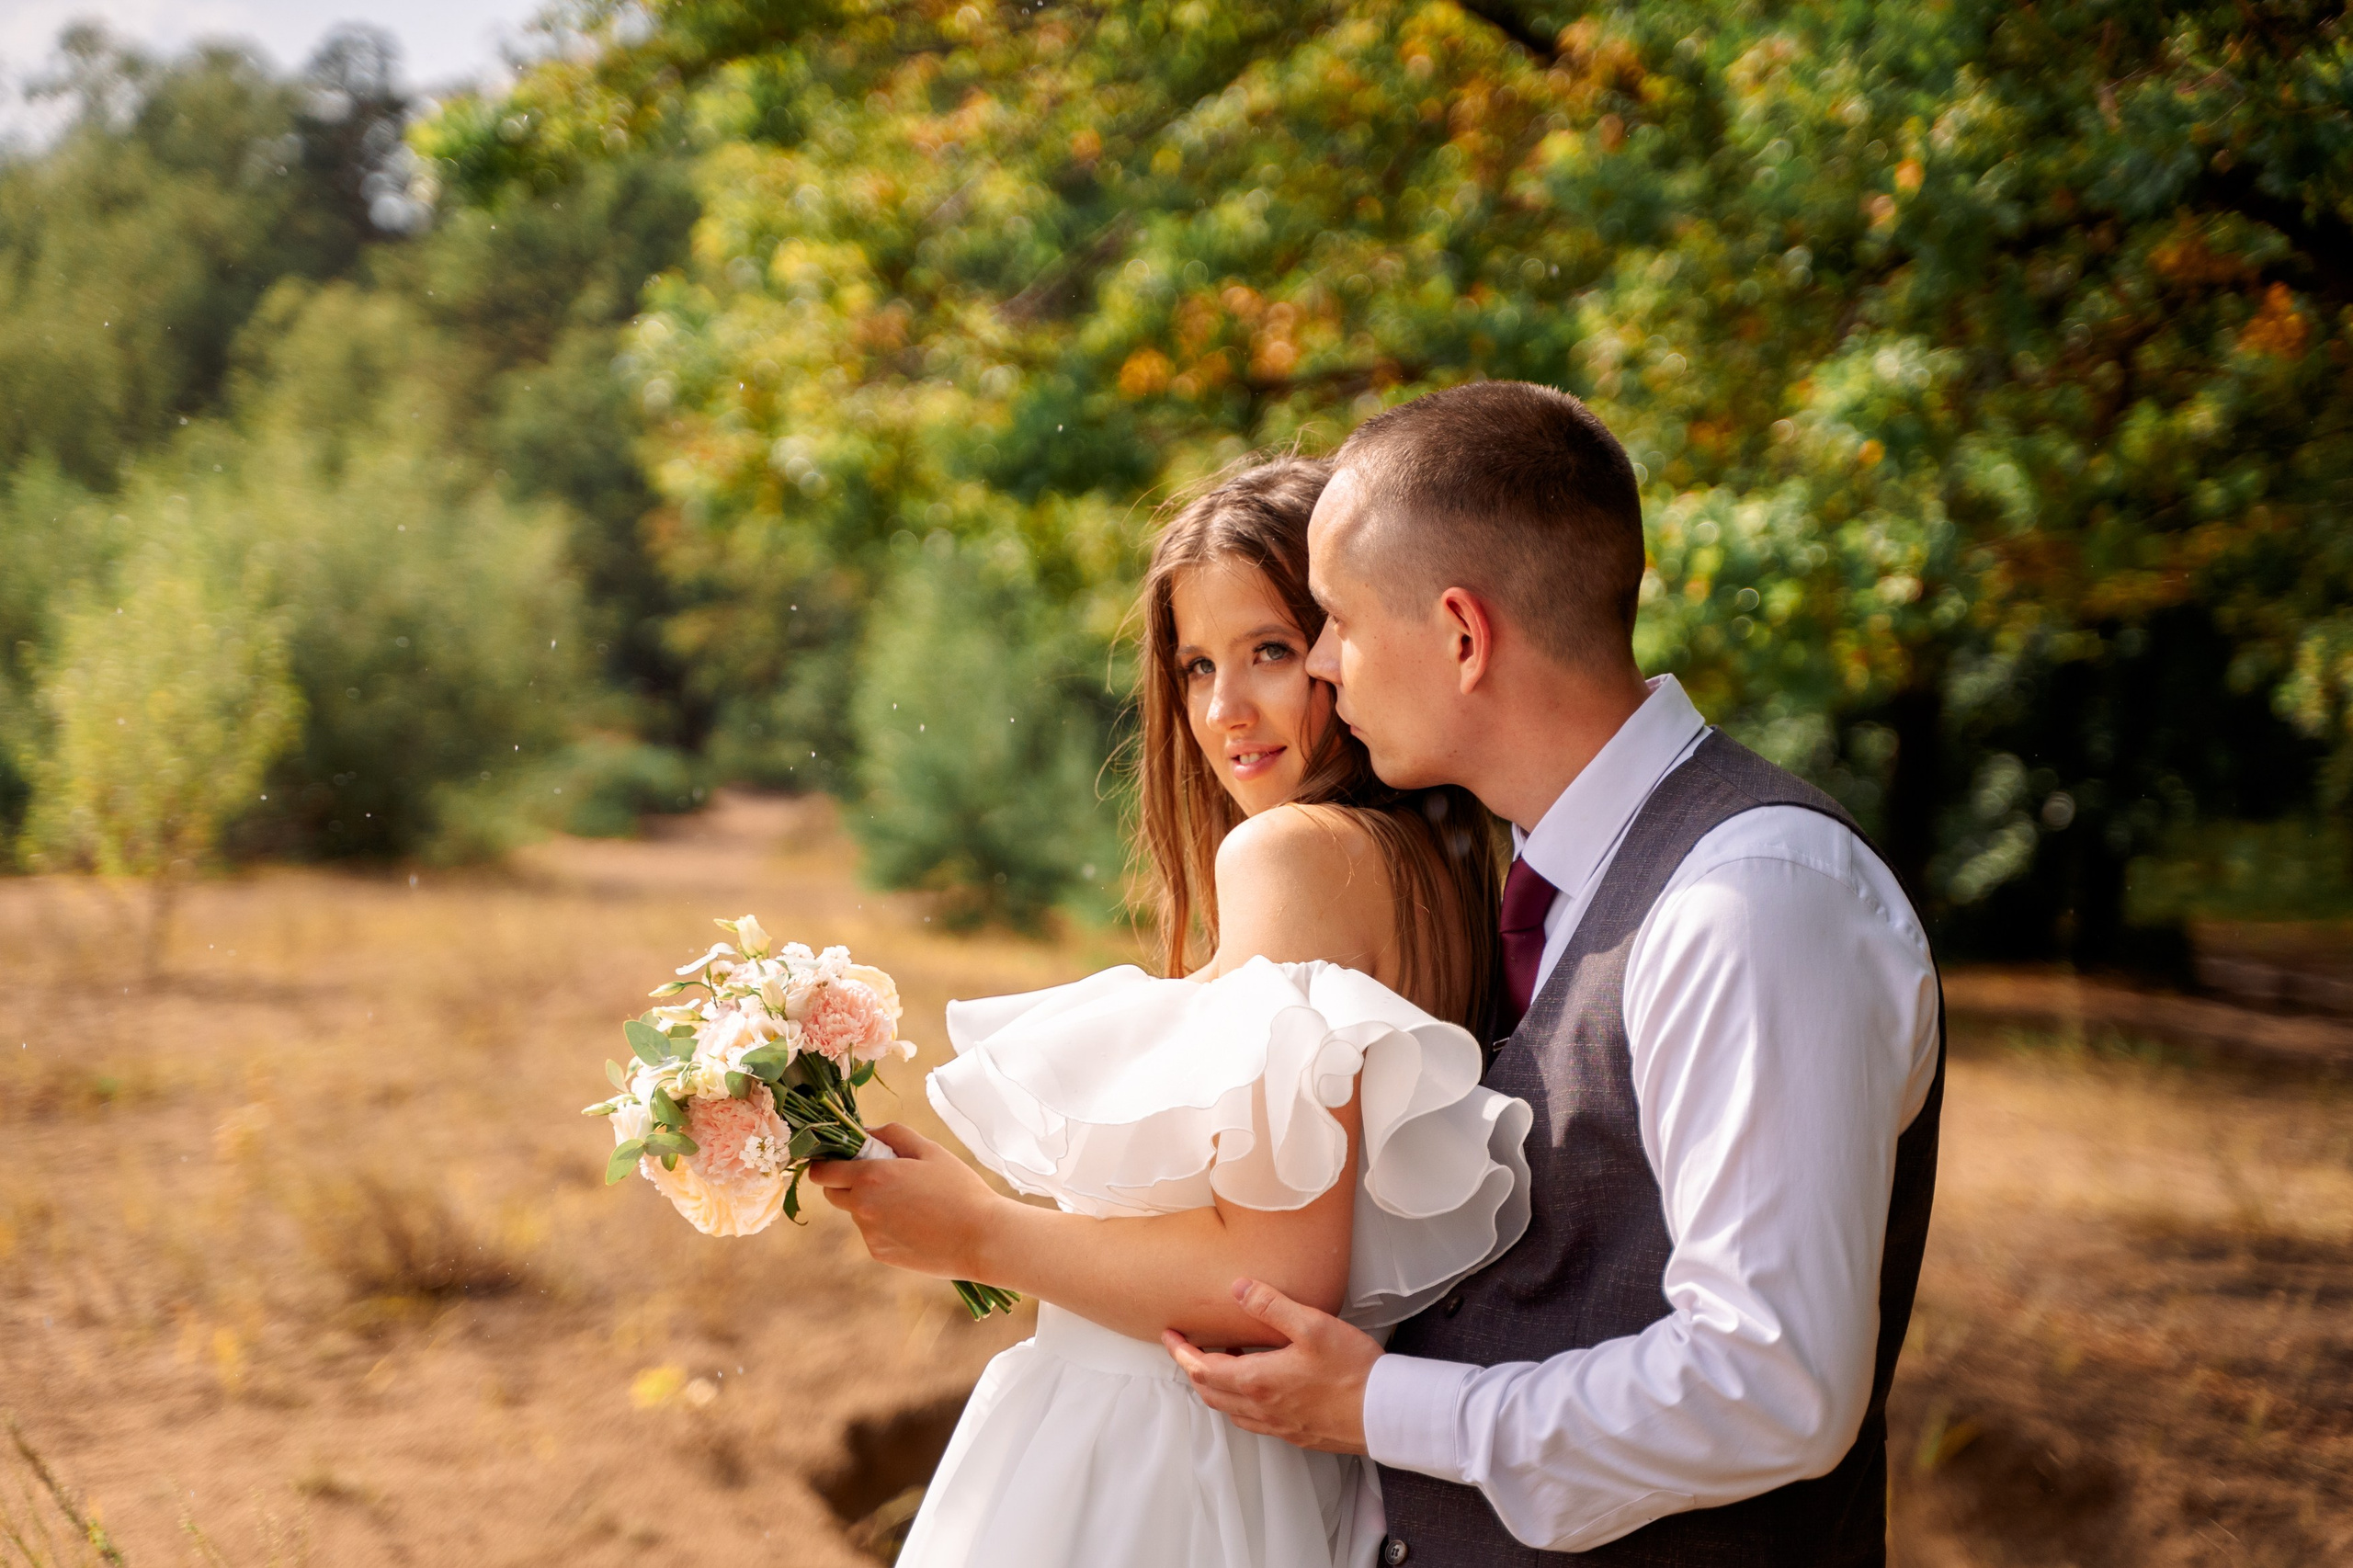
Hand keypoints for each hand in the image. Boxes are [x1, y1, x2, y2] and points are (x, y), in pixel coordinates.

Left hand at [807, 1123, 1004, 1280]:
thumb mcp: (929, 1150)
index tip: (840, 1159)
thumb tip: (865, 1133)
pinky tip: (916, 1223)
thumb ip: (892, 1134)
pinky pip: (873, 1233)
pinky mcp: (880, 1253)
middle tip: (879, 1176)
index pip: (822, 1172)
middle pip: (832, 1193)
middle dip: (845, 1182)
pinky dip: (885, 1226)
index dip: (825, 1163)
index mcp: (871, 1177)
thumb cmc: (958, 1189)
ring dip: (870, 1204)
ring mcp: (870, 1234)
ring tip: (911, 1202)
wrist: (980, 1238)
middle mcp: (862, 1207)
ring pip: (856, 1213)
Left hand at [1162, 1278, 1379, 1454]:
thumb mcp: (1312, 1325)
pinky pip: (1253, 1420)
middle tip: (1189, 1346)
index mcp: (1257, 1381)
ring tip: (1226, 1358)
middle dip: (1193, 1368)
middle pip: (1210, 1392)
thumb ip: (1271, 1305)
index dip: (1180, 1352)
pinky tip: (1260, 1384)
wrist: (1386, 1413)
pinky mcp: (1296, 1434)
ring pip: (1230, 1409)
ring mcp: (1278, 1425)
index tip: (1169, 1335)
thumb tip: (1237, 1287)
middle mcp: (1261, 1408)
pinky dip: (1241, 1401)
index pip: (1201, 1369)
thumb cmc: (1352, 1370)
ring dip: (1217, 1385)